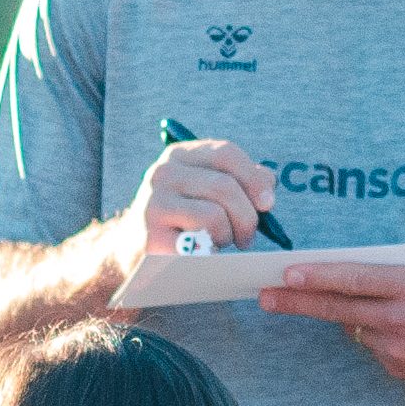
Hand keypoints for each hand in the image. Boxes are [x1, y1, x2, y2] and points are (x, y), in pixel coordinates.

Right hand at [119, 136, 276, 260]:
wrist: (137, 251)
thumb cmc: (186, 221)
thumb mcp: (209, 192)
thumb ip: (241, 182)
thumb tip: (267, 183)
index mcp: (180, 156)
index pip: (226, 153)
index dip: (254, 178)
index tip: (267, 203)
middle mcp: (163, 172)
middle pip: (226, 186)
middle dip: (247, 216)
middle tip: (246, 236)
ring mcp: (153, 202)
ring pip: (216, 213)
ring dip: (230, 234)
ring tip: (222, 242)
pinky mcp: (152, 234)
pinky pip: (200, 239)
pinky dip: (215, 248)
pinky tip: (207, 251)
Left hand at [257, 257, 404, 392]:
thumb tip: (374, 267)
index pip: (352, 279)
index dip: (315, 276)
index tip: (285, 273)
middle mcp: (400, 319)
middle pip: (336, 309)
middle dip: (295, 302)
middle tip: (264, 296)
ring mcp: (398, 349)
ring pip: (358, 328)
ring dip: (358, 316)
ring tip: (395, 311)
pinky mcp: (401, 370)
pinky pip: (378, 347)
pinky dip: (383, 336)